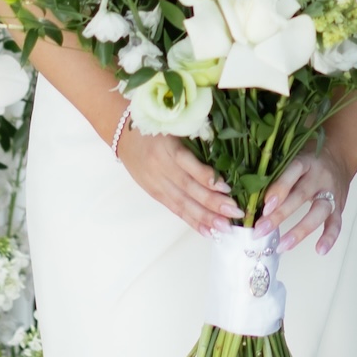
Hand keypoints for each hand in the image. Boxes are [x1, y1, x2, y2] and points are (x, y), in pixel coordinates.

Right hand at [116, 128, 242, 235]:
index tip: (228, 188)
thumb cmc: (156, 125)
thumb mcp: (175, 126)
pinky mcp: (154, 193)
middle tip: (234, 213)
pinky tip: (206, 231)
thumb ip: (195, 140)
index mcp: (167, 147)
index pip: (189, 166)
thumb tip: (225, 158)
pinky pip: (175, 209)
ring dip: (204, 217)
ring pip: (182, 203)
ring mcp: (156, 183)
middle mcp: (160, 167)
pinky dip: (191, 220)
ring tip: (223, 227)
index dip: (207, 178)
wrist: (122, 134)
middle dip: (212, 203)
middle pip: (188, 189)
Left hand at [256, 144, 352, 255]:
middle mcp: (320, 176)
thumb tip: (251, 195)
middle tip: (261, 230)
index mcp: (306, 161)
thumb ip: (278, 173)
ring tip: (283, 246)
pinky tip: (319, 251)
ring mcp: (331, 191)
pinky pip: (336, 222)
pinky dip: (330, 237)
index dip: (280, 188)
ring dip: (300, 230)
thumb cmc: (309, 160)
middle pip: (302, 195)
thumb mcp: (294, 157)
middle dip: (280, 214)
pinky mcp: (339, 206)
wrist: (340, 157)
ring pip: (319, 211)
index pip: (293, 171)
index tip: (265, 206)